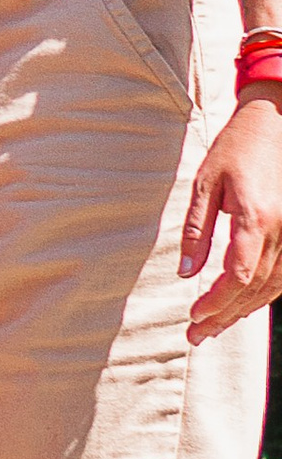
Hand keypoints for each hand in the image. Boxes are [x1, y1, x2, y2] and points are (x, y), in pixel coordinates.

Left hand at [180, 97, 281, 339]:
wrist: (275, 122)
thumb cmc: (236, 148)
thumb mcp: (205, 184)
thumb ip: (196, 230)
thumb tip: (186, 273)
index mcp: (256, 218)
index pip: (239, 277)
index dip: (217, 302)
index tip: (194, 316)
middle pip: (256, 289)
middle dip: (225, 316)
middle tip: (196, 336)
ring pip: (274, 286)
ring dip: (244, 310)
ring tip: (214, 327)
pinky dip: (264, 295)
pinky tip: (243, 306)